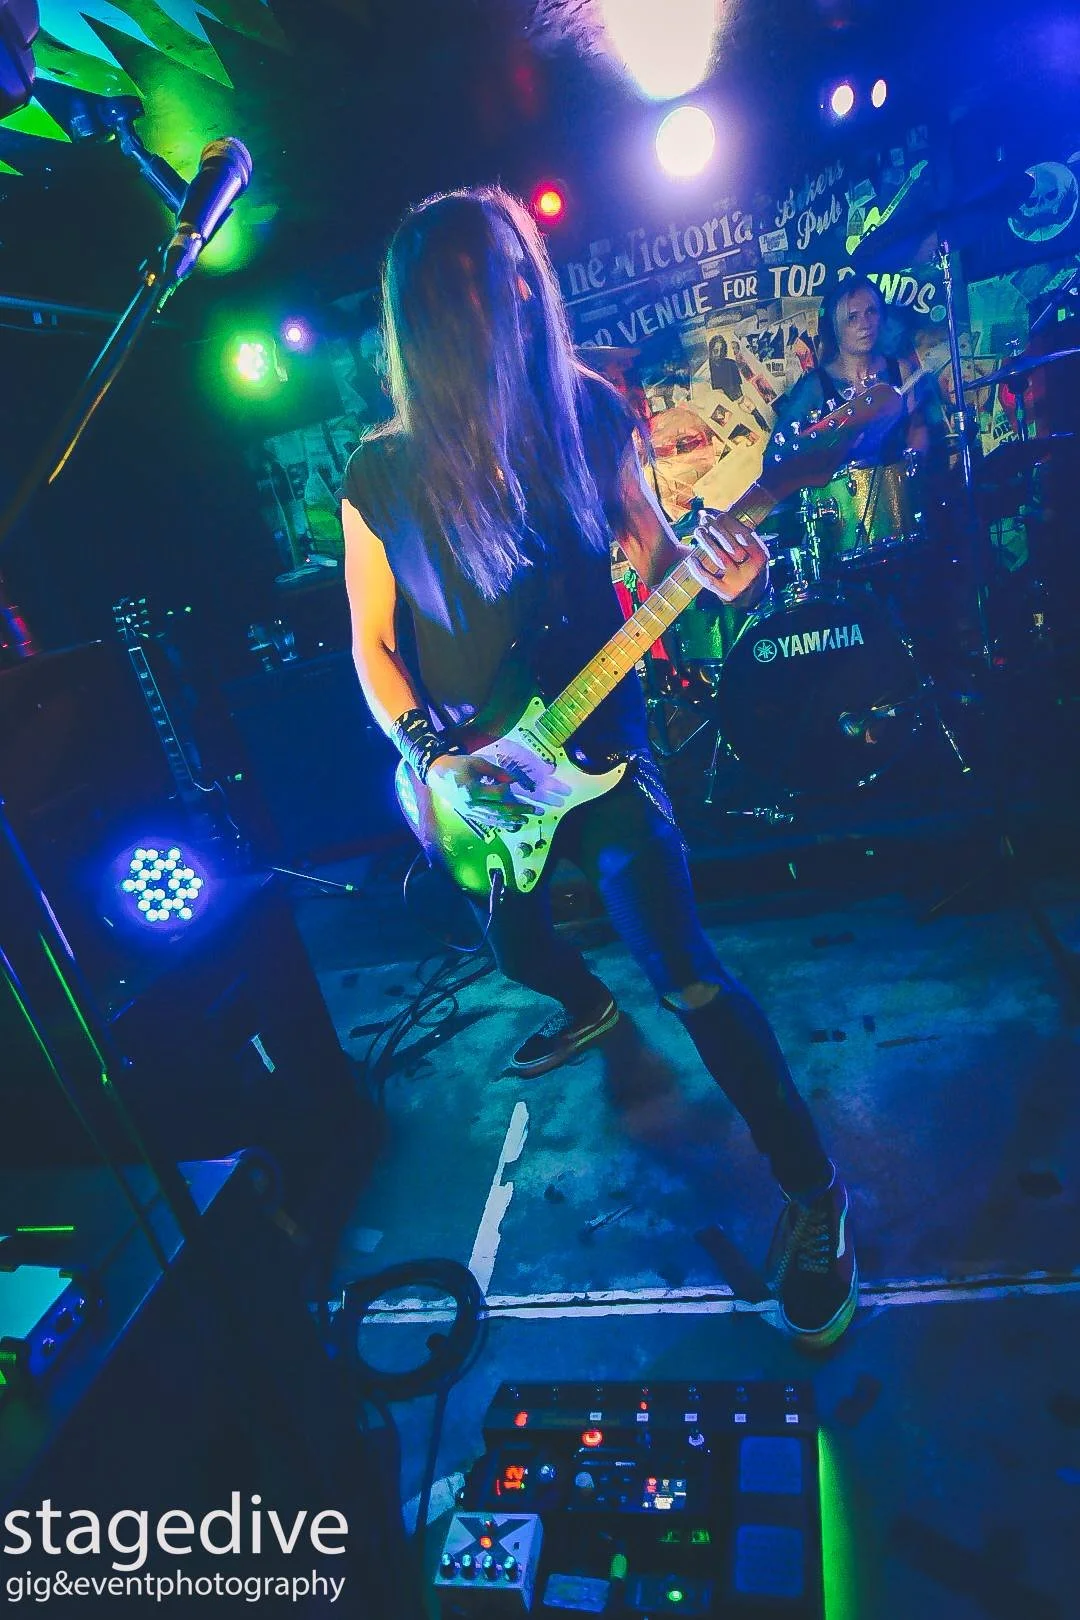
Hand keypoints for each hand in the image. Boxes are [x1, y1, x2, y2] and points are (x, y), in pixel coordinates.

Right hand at [427, 749, 569, 831]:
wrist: (437, 775)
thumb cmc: (457, 765)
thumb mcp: (477, 763)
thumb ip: (496, 772)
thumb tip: (513, 780)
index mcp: (472, 791)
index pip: (498, 794)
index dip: (510, 789)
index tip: (518, 783)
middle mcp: (471, 805)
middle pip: (500, 810)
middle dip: (519, 811)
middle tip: (535, 810)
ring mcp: (470, 812)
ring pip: (495, 819)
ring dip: (512, 820)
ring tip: (526, 820)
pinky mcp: (469, 815)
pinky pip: (487, 821)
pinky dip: (500, 823)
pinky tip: (511, 824)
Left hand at [685, 510, 769, 603]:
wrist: (753, 594)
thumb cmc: (748, 564)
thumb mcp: (752, 549)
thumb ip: (739, 533)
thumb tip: (713, 514)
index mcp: (760, 556)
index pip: (744, 536)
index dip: (730, 524)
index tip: (719, 515)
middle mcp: (751, 570)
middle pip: (731, 546)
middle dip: (716, 530)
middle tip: (705, 519)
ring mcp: (738, 582)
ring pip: (720, 559)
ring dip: (707, 543)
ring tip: (698, 531)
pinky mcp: (726, 593)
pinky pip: (710, 581)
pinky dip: (699, 570)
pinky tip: (692, 559)